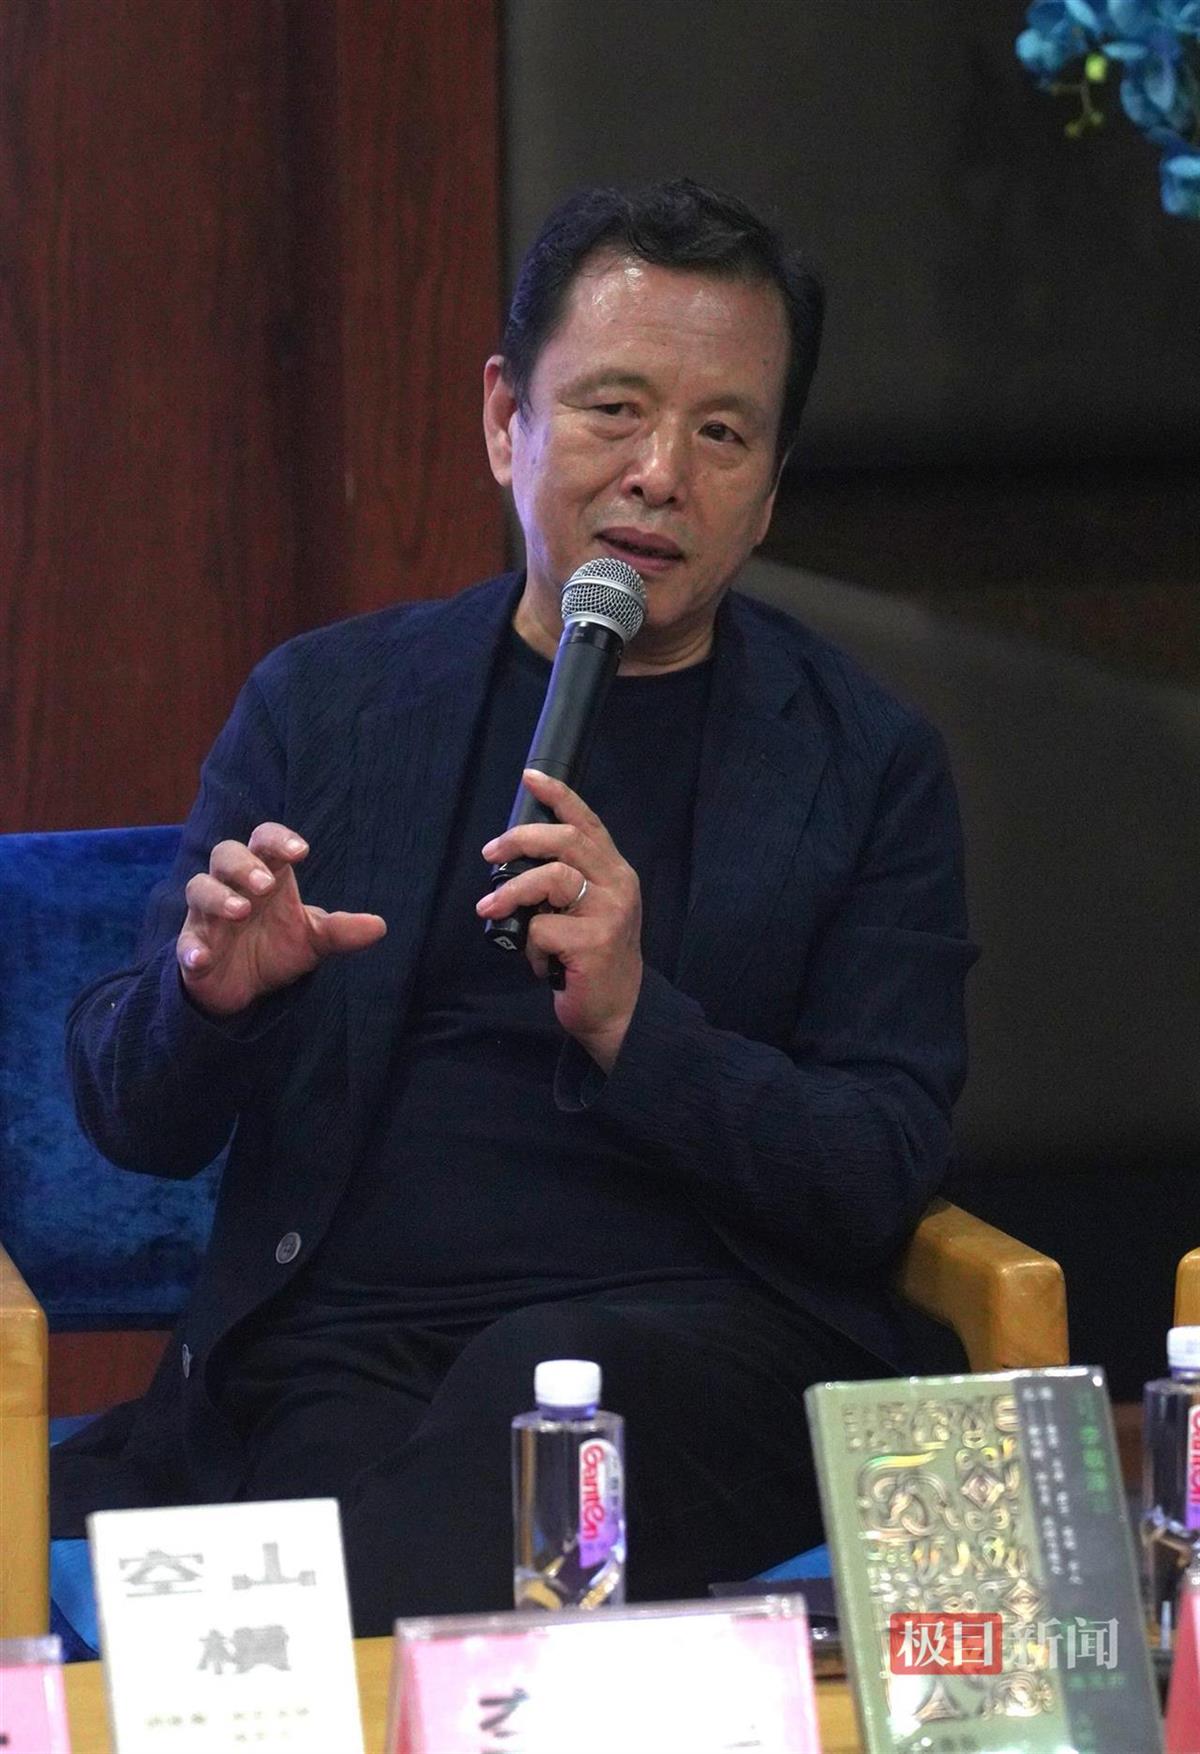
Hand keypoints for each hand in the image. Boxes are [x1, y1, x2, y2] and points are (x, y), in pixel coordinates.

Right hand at [178, 822, 386, 1016]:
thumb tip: (380, 925)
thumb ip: (341, 931)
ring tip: (240, 911)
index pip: (265, 840)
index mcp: (265, 876)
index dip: (279, 839)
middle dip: (243, 865)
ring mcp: (207, 916)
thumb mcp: (314, 940)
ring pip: (199, 888)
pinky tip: (201, 957)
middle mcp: (232, 888)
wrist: (245, 989)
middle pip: (226, 854)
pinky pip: (184, 943)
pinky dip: (190, 948)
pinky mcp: (192, 948)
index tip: (301, 851)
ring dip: (218, 897)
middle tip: (264, 884)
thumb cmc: (277, 948)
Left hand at [476, 770, 641, 1070]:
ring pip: (551, 878)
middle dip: (519, 840)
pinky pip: (542, 928)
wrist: (617, 1013)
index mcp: (615, 872)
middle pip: (565, 841)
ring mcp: (610, 913)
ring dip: (512, 893)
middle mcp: (618, 885)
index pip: (587, 823)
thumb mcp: (584, 911)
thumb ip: (563, 882)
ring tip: (490, 909)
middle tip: (490, 855)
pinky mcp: (595, 942)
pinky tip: (540, 963)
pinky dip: (529, 945)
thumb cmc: (590, 961)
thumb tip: (513, 861)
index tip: (530, 777)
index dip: (558, 797)